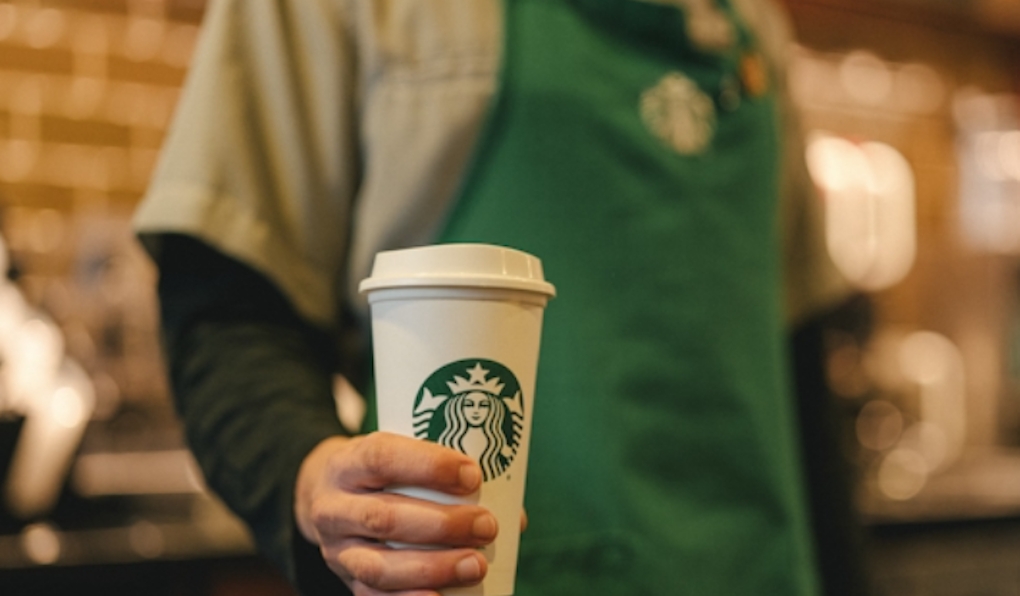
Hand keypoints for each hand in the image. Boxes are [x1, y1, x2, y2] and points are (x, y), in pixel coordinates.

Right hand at [295, 432, 496, 595]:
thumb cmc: (382, 473)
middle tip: (488, 526)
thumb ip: (444, 476)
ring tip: (477, 565)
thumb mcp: (397, 455)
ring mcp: (337, 549)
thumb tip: (514, 514)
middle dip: (442, 525)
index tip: (473, 475)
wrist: (325, 496)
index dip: (428, 466)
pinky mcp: (346, 580)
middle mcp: (334, 507)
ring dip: (434, 567)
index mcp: (348, 463)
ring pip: (380, 566)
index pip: (382, 457)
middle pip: (385, 517)